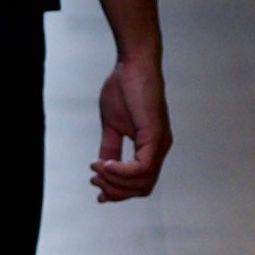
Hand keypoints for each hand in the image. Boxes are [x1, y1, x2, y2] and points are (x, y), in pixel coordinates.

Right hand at [93, 47, 170, 199]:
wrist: (133, 63)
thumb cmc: (125, 88)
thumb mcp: (112, 125)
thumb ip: (110, 148)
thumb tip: (102, 168)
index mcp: (151, 148)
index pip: (140, 183)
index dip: (118, 191)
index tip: (96, 188)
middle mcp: (160, 149)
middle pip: (142, 188)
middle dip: (115, 190)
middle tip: (94, 179)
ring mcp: (160, 144)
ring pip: (142, 182)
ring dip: (115, 181)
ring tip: (97, 169)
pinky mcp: (156, 136)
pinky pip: (142, 168)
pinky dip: (121, 171)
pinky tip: (105, 164)